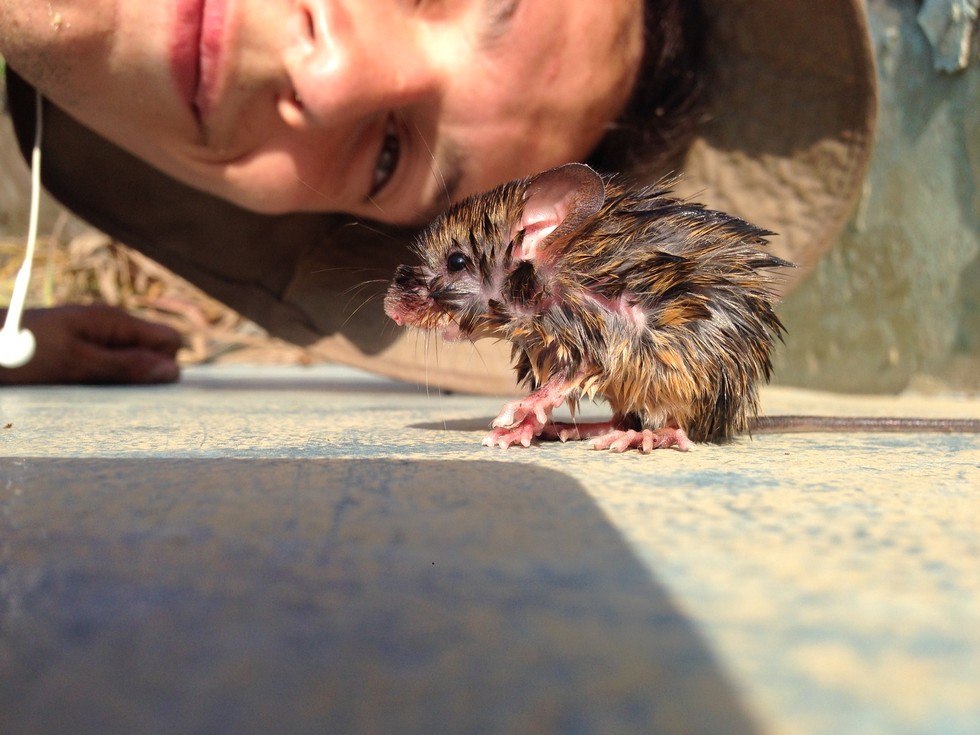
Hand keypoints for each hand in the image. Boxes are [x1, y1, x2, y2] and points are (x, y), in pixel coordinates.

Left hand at [0, 304, 182, 384]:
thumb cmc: (23, 352)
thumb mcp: (77, 364)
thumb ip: (126, 366)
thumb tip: (173, 371)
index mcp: (115, 320)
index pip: (170, 340)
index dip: (164, 365)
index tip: (136, 385)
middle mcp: (111, 322)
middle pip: (153, 350)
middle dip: (141, 372)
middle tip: (105, 386)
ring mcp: (96, 332)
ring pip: (132, 357)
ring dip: (119, 376)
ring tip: (85, 384)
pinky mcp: (82, 342)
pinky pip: (110, 360)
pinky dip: (102, 374)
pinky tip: (77, 381)